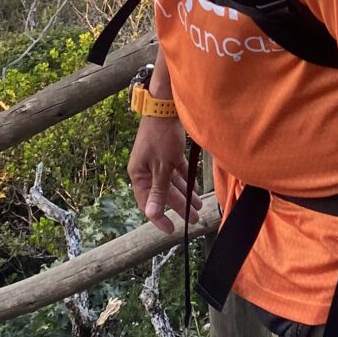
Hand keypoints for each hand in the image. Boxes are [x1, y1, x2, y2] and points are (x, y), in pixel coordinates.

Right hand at [128, 116, 199, 234]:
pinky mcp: (168, 152)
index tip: (172, 229)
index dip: (159, 217)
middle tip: (195, 219)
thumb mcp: (161, 167)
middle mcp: (146, 169)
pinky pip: (177, 171)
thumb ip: (158, 191)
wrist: (165, 107)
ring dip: (185, 194)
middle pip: (163, 193)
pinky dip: (186, 179)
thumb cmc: (160, 137)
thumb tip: (151, 214)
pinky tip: (195, 188)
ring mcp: (157, 161)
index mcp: (138, 175)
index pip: (148, 203)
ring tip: (199, 206)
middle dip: (179, 206)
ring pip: (172, 183)